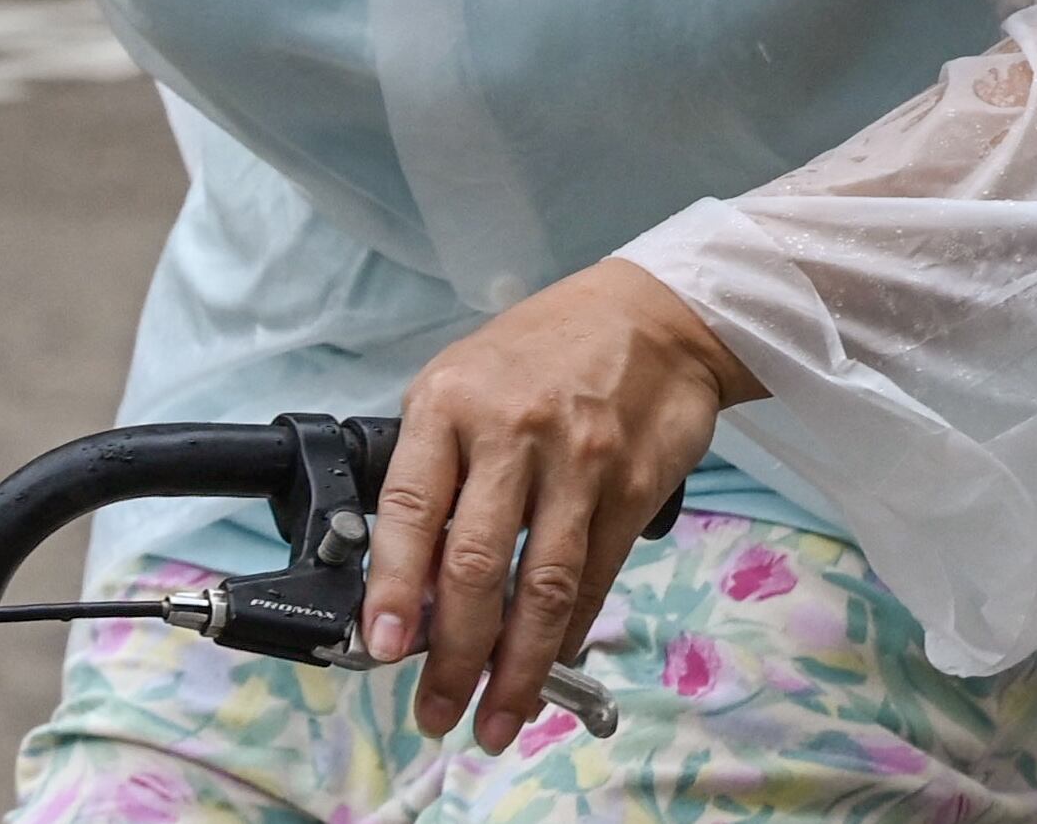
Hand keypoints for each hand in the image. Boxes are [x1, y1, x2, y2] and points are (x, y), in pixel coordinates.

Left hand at [359, 259, 763, 752]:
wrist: (653, 315)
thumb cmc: (543, 352)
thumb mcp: (465, 383)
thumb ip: (434, 467)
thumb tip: (406, 579)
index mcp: (450, 403)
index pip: (410, 507)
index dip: (392, 586)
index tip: (383, 647)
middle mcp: (512, 432)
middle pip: (474, 564)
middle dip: (452, 655)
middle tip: (435, 710)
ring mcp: (579, 461)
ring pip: (541, 587)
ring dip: (515, 668)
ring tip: (495, 720)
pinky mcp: (633, 488)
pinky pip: (594, 577)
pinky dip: (568, 632)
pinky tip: (548, 662)